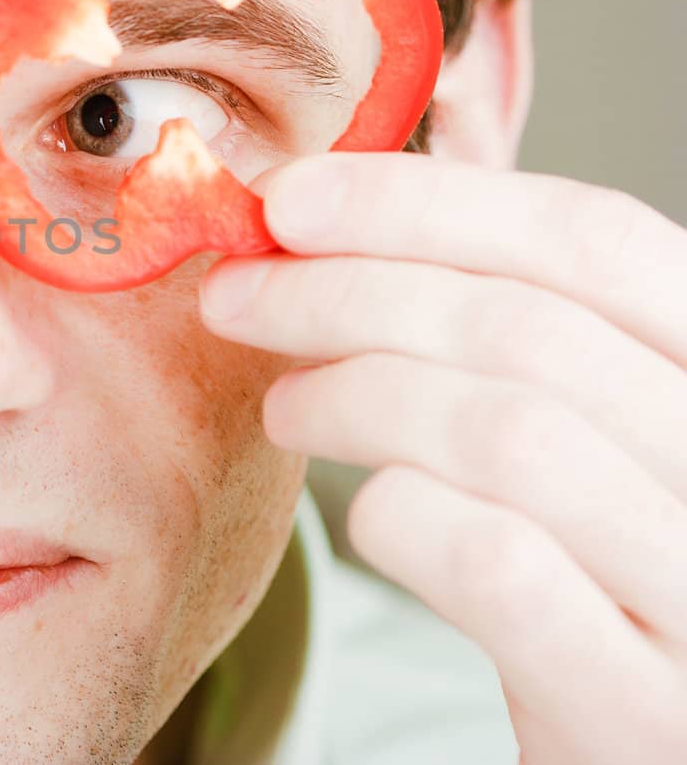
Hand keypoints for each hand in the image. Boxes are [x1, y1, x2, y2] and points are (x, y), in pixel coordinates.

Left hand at [199, 152, 686, 762]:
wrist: (651, 743)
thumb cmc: (604, 572)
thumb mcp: (594, 422)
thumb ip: (519, 306)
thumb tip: (385, 173)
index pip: (595, 239)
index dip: (424, 204)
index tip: (290, 202)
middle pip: (527, 326)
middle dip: (345, 291)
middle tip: (237, 296)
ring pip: (504, 429)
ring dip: (353, 396)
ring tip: (286, 406)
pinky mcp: (641, 706)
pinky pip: (493, 562)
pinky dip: (397, 514)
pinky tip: (364, 510)